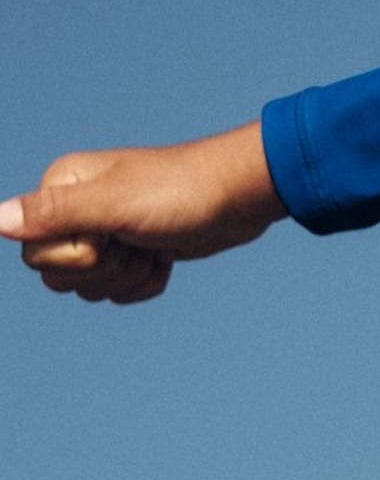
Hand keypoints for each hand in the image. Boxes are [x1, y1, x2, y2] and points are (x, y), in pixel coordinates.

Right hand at [2, 122, 288, 304]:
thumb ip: (56, 213)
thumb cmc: (183, 192)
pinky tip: (167, 256)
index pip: (35, 255)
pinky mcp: (136, 251)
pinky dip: (147, 282)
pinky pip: (122, 291)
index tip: (111, 236)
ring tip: (155, 246)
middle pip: (59, 277)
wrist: (243, 196)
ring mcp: (108, 231)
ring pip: (91, 288)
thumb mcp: (116, 204)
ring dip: (129, 277)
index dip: (77, 258)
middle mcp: (77, 209)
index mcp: (62, 188)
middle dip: (105, 271)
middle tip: (137, 242)